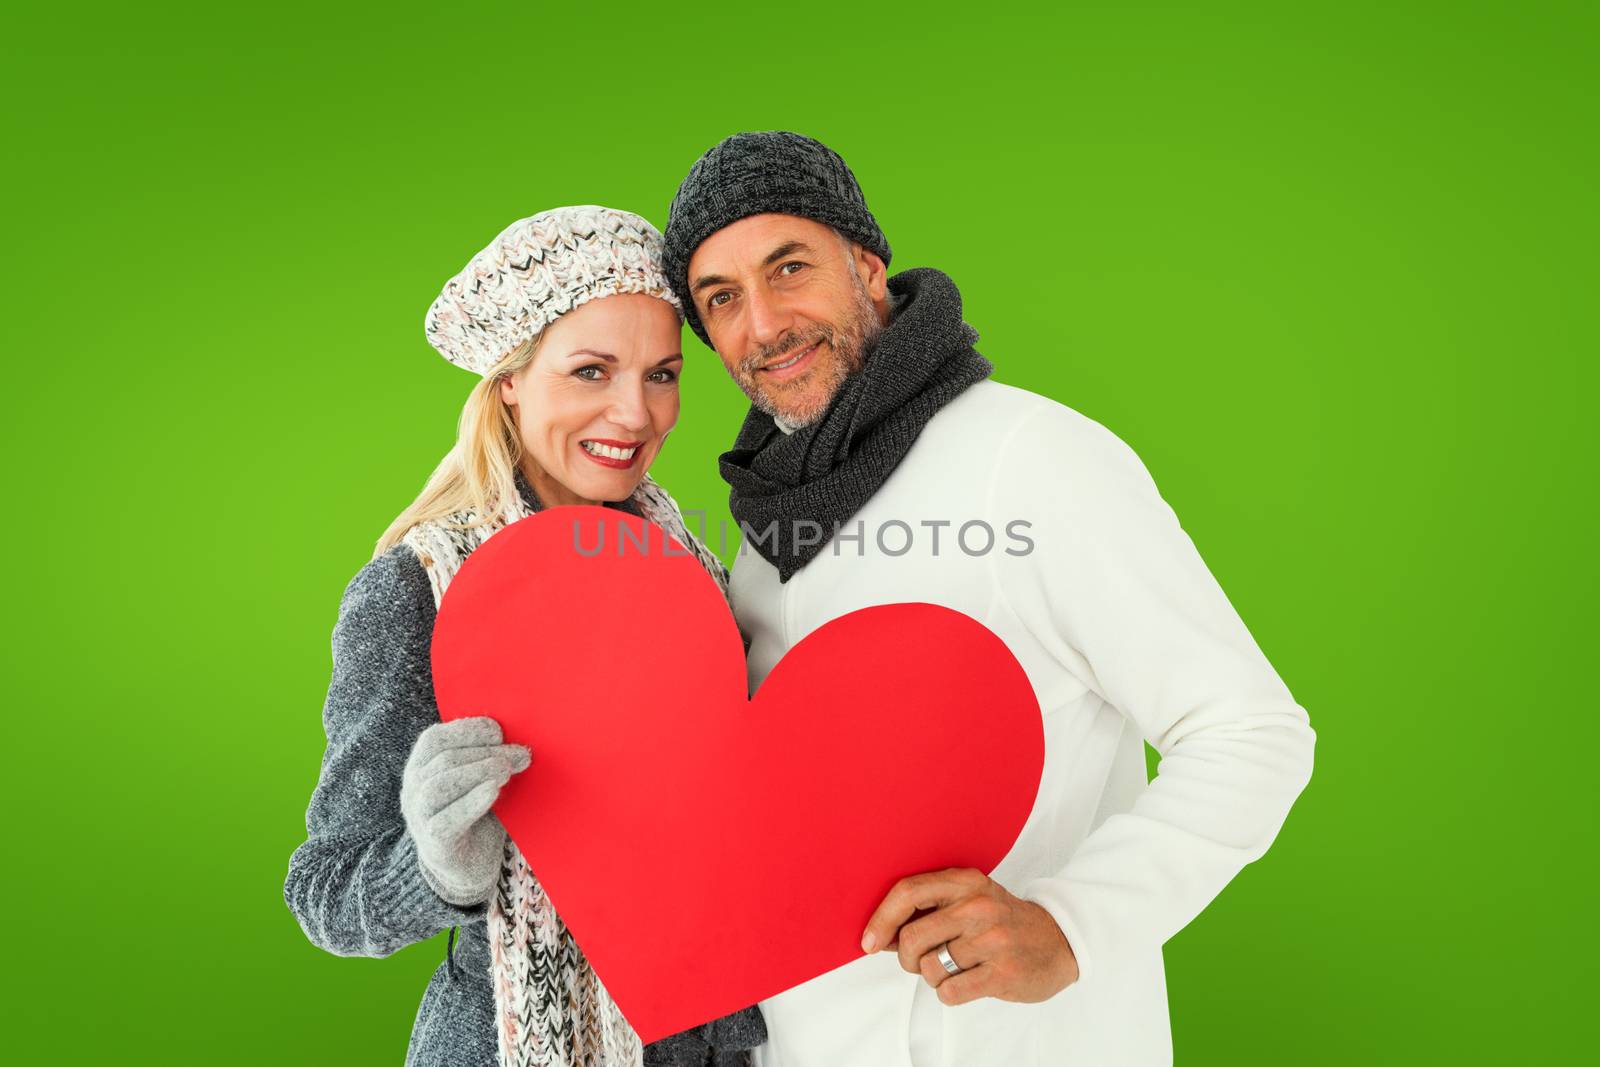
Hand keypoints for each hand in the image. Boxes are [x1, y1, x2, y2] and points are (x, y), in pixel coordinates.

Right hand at [401, 717, 530, 905]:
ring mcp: (419, 818)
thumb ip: (488, 760)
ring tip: (506, 771)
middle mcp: (413, 791)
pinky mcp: (434, 844)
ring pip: (439, 786)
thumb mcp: (479, 781)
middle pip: (444, 761)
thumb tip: (518, 741)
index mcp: (421, 768)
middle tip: (520, 754)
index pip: (434, 739)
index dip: (465, 730)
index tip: (498, 731)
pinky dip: (472, 802)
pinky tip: (493, 790)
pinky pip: (447, 820)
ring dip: (478, 772)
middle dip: (485, 753)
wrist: (468, 867)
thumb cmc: (476, 815)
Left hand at [861, 867, 1078, 1005]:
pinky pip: (950, 992)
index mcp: (966, 882)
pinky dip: (949, 992)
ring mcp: (993, 940)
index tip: (868, 942)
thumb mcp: (970, 898)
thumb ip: (929, 909)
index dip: (881, 920)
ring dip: (933, 976)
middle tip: (922, 960)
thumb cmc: (1002, 921)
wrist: (1059, 941)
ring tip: (955, 967)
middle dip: (907, 957)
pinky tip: (968, 981)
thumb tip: (879, 935)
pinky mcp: (1002, 973)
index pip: (908, 892)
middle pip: (912, 937)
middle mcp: (979, 906)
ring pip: (930, 968)